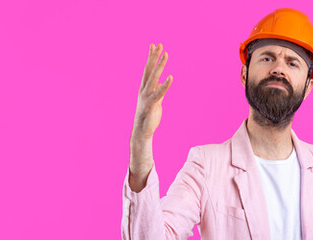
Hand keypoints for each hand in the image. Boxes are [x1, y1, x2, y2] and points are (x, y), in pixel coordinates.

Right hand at [129, 43, 171, 188]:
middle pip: (149, 70)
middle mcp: (144, 90)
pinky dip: (165, 85)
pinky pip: (159, 93)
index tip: (154, 45)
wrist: (142, 132)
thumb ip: (159, 90)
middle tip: (158, 44)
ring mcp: (147, 96)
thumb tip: (162, 81)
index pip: (148, 69)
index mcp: (144, 88)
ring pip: (154, 78)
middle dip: (154, 57)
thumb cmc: (149, 117)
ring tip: (166, 54)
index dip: (151, 57)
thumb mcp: (156, 100)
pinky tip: (171, 77)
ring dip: (160, 65)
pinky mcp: (152, 104)